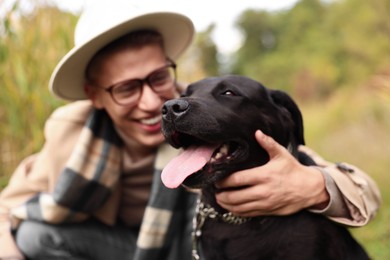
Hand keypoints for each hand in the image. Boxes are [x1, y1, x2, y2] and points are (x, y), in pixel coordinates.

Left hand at [215, 130, 329, 216]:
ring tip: (219, 199)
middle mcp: (263, 191)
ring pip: (239, 207)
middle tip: (215, 190)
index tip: (216, 179)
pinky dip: (236, 211)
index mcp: (264, 176)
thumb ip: (268, 143)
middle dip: (221, 194)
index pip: (237, 180)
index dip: (224, 181)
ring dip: (226, 204)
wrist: (309, 189)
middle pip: (235, 196)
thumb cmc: (293, 170)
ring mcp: (265, 203)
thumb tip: (257, 132)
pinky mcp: (267, 211)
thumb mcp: (281, 154)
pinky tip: (231, 206)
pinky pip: (247, 214)